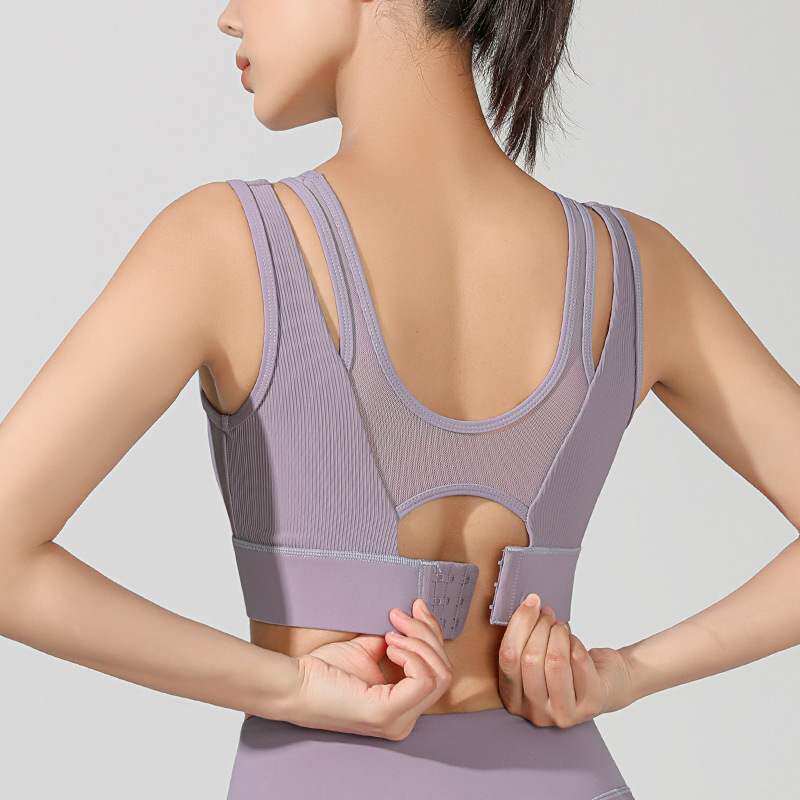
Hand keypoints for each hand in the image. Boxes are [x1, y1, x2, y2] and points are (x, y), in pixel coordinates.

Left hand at [280, 598, 452, 739]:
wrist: (295, 684)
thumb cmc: (324, 671)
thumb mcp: (369, 650)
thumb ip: (394, 642)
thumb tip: (412, 619)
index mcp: (402, 706)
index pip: (438, 670)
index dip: (431, 634)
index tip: (415, 608)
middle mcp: (404, 719)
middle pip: (443, 671)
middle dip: (427, 633)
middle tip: (401, 615)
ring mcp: (398, 720)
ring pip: (439, 674)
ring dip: (419, 641)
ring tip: (391, 632)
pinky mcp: (387, 714)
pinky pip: (423, 680)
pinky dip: (412, 654)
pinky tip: (391, 645)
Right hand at [497, 593, 635, 727]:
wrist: (607, 683)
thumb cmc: (565, 666)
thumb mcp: (535, 660)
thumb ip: (522, 641)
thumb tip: (526, 606)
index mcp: (513, 700)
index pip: (507, 659)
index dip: (518, 626)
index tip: (530, 602)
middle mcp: (536, 713)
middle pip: (530, 660)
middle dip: (540, 627)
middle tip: (548, 614)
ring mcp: (564, 713)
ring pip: (555, 661)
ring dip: (558, 634)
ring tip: (561, 626)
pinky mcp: (591, 705)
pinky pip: (579, 662)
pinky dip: (576, 642)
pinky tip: (574, 641)